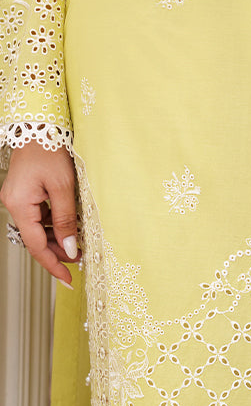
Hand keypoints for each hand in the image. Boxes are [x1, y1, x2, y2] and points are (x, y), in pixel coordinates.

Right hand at [1, 141, 80, 283]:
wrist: (39, 126)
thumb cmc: (49, 150)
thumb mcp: (64, 188)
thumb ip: (67, 221)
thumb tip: (70, 250)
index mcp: (19, 205)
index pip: (36, 246)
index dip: (53, 265)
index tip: (68, 279)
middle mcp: (14, 204)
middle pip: (36, 240)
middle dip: (57, 254)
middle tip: (80, 260)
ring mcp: (18, 200)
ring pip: (38, 230)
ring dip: (57, 240)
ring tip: (78, 246)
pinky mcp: (24, 195)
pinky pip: (39, 218)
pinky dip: (54, 227)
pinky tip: (69, 229)